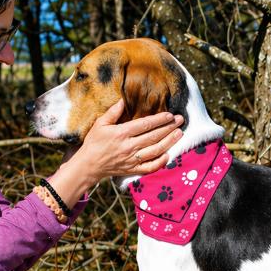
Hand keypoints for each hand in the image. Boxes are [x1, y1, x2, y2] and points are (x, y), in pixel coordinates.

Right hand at [47, 99, 182, 207]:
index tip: (170, 115)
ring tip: (179, 134)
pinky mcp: (133, 170)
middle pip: (154, 136)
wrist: (88, 165)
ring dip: (169, 142)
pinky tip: (168, 154)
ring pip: (155, 151)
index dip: (159, 119)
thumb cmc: (94, 142)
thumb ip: (113, 112)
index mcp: (122, 133)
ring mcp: (132, 159)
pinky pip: (150, 167)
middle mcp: (129, 146)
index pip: (145, 124)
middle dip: (169, 128)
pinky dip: (160, 162)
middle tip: (181, 121)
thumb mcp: (100, 123)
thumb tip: (124, 100)